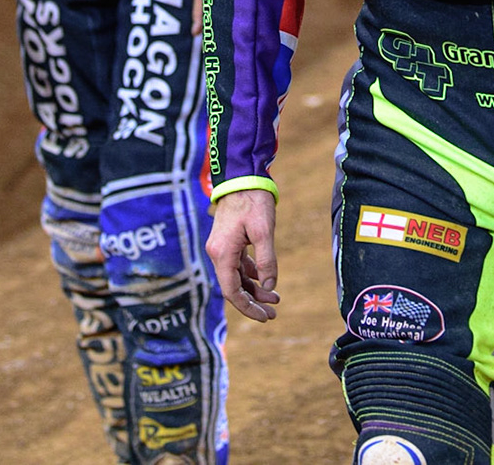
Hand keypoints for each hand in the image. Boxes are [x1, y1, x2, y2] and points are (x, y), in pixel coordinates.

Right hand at [207, 189, 279, 321]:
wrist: (242, 176)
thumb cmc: (253, 202)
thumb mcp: (264, 232)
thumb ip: (266, 261)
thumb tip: (269, 286)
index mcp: (222, 253)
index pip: (231, 291)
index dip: (247, 308)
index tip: (265, 317)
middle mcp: (217, 253)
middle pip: (233, 287)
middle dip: (253, 302)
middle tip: (274, 313)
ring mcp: (222, 247)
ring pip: (237, 277)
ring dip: (254, 289)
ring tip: (276, 299)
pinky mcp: (228, 241)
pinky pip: (238, 266)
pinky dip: (251, 275)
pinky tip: (265, 280)